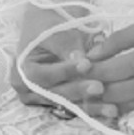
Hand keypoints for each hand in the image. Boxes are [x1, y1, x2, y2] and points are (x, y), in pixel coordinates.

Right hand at [12, 6, 112, 120]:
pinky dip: (95, 108)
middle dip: (79, 91)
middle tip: (100, 87)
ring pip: (69, 105)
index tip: (86, 64)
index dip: (64, 71)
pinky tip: (111, 111)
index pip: (42, 76)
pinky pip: (79, 107)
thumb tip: (81, 60)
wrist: (52, 23)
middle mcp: (31, 91)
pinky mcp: (64, 102)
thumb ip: (66, 45)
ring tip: (111, 108)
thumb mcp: (53, 30)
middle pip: (56, 94)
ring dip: (91, 106)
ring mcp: (48, 99)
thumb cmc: (49, 23)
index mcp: (22, 72)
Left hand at [85, 5, 133, 116]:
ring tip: (89, 99)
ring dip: (107, 104)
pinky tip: (116, 103)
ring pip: (128, 106)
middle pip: (115, 94)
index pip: (109, 72)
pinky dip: (128, 107)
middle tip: (75, 90)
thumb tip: (95, 52)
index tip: (74, 72)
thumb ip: (123, 38)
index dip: (89, 74)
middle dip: (93, 93)